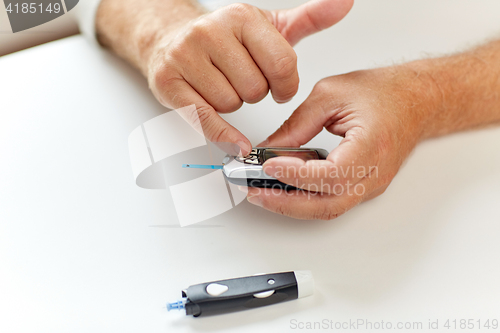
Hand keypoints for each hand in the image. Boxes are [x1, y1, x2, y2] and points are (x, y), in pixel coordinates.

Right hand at [147, 0, 352, 154]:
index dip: (286, 85)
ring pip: (232, 104)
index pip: (282, 65)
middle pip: (256, 88)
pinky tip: (235, 143)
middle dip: (255, 93)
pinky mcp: (169, 82)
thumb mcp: (268, 27)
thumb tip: (342, 3)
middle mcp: (210, 32)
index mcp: (242, 17)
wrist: (171, 38)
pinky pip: (205, 118)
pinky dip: (223, 135)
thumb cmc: (224, 39)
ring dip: (234, 105)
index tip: (280, 88)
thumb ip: (308, 19)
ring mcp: (186, 56)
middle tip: (243, 82)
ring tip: (222, 87)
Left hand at [246, 65, 440, 218]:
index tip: (267, 166)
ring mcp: (372, 184)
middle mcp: (375, 172)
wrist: (416, 99)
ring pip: (328, 208)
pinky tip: (285, 188)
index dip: (296, 175)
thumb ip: (296, 124)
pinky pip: (333, 200)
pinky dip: (306, 198)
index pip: (331, 175)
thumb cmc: (383, 92)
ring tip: (263, 192)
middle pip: (327, 205)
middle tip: (255, 192)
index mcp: (372, 145)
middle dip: (286, 203)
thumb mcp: (330, 95)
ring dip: (292, 205)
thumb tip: (268, 148)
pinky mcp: (364, 186)